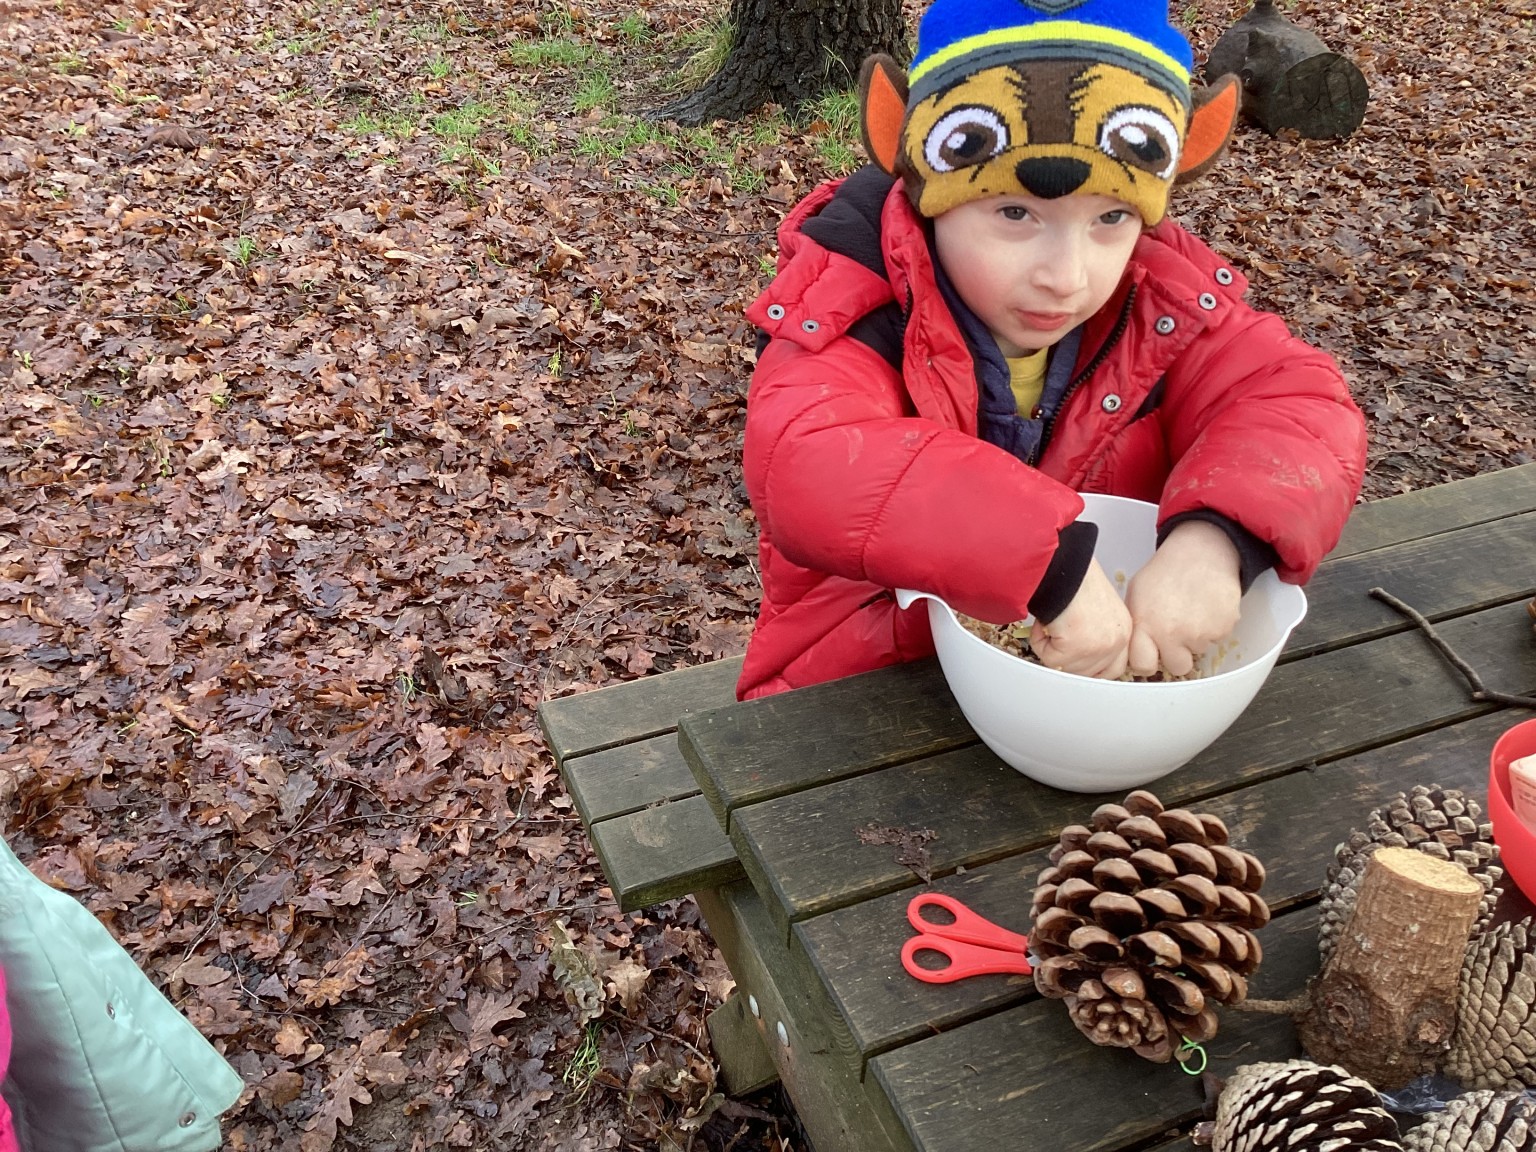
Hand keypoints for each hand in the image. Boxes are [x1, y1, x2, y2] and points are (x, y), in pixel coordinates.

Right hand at [1031, 560, 1131, 679]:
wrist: (1064, 566)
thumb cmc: (1074, 579)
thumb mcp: (1098, 610)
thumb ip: (1096, 635)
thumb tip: (1080, 654)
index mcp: (1123, 630)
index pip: (1114, 669)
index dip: (1090, 668)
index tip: (1075, 662)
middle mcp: (1116, 641)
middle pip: (1088, 674)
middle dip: (1068, 660)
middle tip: (1057, 638)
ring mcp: (1097, 647)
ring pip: (1066, 668)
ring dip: (1051, 648)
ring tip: (1053, 623)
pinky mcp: (1075, 649)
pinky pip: (1049, 660)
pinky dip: (1040, 642)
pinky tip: (1046, 622)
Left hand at [1125, 520, 1242, 677]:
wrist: (1202, 552)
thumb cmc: (1166, 571)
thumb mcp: (1136, 595)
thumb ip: (1136, 625)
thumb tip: (1132, 650)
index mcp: (1145, 624)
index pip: (1142, 665)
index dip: (1148, 660)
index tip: (1151, 651)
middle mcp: (1171, 633)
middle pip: (1176, 667)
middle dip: (1177, 655)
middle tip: (1176, 633)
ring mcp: (1199, 633)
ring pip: (1198, 652)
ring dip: (1195, 638)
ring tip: (1191, 611)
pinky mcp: (1223, 629)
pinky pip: (1216, 639)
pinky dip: (1213, 628)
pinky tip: (1205, 608)